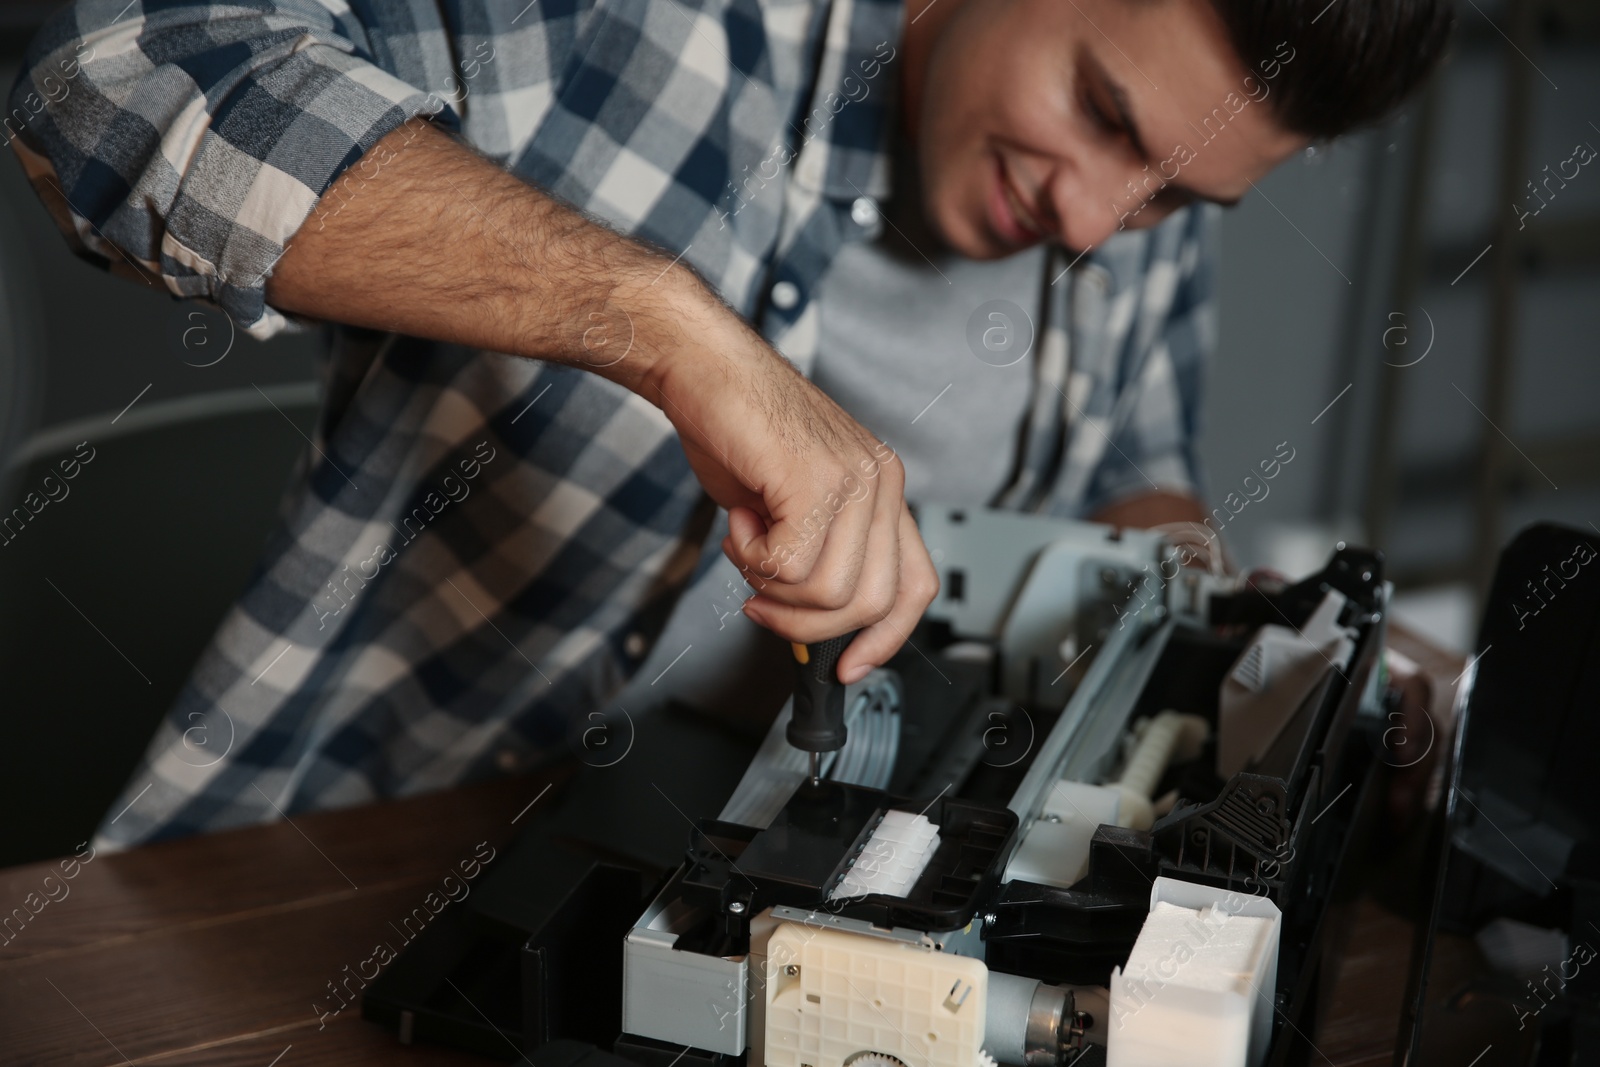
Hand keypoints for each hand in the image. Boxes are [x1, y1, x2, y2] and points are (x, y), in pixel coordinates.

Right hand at [641, 282, 939, 683]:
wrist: (701, 366)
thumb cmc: (737, 428)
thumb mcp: (789, 507)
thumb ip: (814, 558)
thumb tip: (809, 626)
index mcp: (884, 489)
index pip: (914, 585)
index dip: (885, 638)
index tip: (847, 667)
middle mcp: (882, 482)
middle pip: (871, 603)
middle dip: (806, 623)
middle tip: (762, 598)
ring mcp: (856, 479)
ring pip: (830, 592)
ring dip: (771, 585)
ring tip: (747, 539)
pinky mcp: (818, 479)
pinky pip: (792, 566)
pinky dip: (751, 558)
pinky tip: (741, 519)